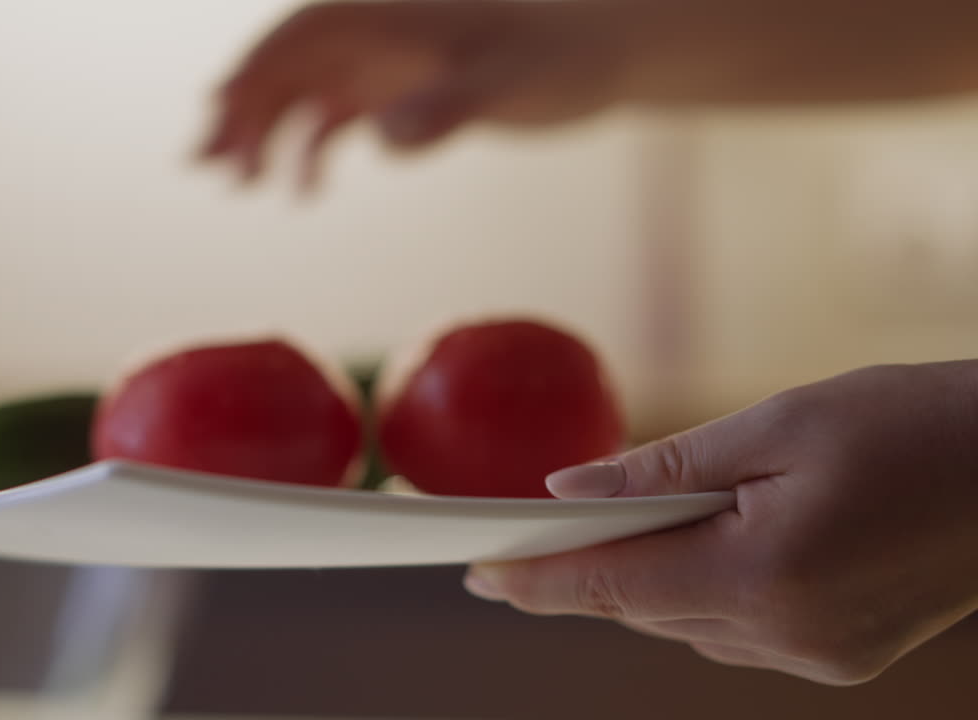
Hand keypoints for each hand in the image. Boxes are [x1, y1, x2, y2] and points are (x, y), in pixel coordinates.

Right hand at [200, 0, 977, 187]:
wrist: (613, 43)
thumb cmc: (567, 53)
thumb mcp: (512, 83)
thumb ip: (449, 106)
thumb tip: (381, 137)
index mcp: (389, 13)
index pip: (300, 38)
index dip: (251, 77)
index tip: (214, 124)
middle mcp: (379, 27)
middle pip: (289, 60)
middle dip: (243, 108)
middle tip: (207, 167)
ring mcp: (390, 53)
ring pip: (308, 85)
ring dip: (268, 129)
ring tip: (241, 184)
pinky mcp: (408, 79)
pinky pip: (342, 109)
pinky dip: (314, 144)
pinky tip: (306, 189)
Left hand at [464, 361, 977, 684]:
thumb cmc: (913, 424)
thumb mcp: (778, 424)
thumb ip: (663, 467)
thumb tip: (571, 492)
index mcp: (764, 576)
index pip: (614, 588)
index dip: (536, 580)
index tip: (476, 571)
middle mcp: (787, 635)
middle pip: (645, 610)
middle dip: (583, 574)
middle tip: (520, 540)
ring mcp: (819, 654)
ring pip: (686, 624)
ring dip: (642, 582)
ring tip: (602, 535)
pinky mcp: (842, 654)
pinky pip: (735, 630)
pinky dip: (698, 592)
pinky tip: (692, 549)